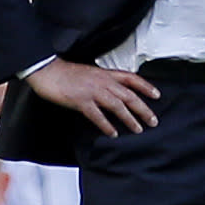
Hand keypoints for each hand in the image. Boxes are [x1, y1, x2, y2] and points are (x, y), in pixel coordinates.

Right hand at [26, 57, 159, 136]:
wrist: (47, 70)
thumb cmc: (67, 73)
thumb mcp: (90, 73)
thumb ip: (104, 81)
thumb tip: (115, 92)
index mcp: (105, 73)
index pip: (131, 78)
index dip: (146, 86)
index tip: (157, 95)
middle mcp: (102, 81)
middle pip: (128, 95)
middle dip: (143, 109)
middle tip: (153, 121)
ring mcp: (91, 91)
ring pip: (117, 105)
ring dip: (129, 119)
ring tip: (137, 129)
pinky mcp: (80, 100)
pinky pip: (97, 115)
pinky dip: (106, 125)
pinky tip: (113, 133)